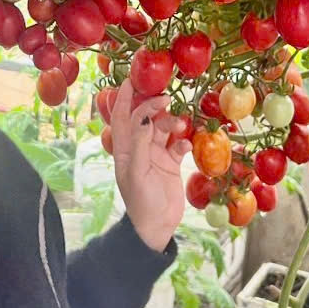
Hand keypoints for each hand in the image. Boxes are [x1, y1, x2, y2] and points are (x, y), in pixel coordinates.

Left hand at [110, 77, 190, 252]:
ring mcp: (155, 154)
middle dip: (153, 105)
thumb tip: (144, 117)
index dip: (123, 97)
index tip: (131, 79)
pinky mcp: (171, 163)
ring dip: (171, 123)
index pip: (121, 116)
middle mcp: (139, 147)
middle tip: (165, 99)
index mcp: (124, 148)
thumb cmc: (141, 202)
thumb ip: (141, 144)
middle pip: (144, 117)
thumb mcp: (137, 173)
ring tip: (179, 125)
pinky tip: (187, 145)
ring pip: (163, 128)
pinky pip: (178, 145)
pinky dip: (183, 141)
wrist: (157, 228)